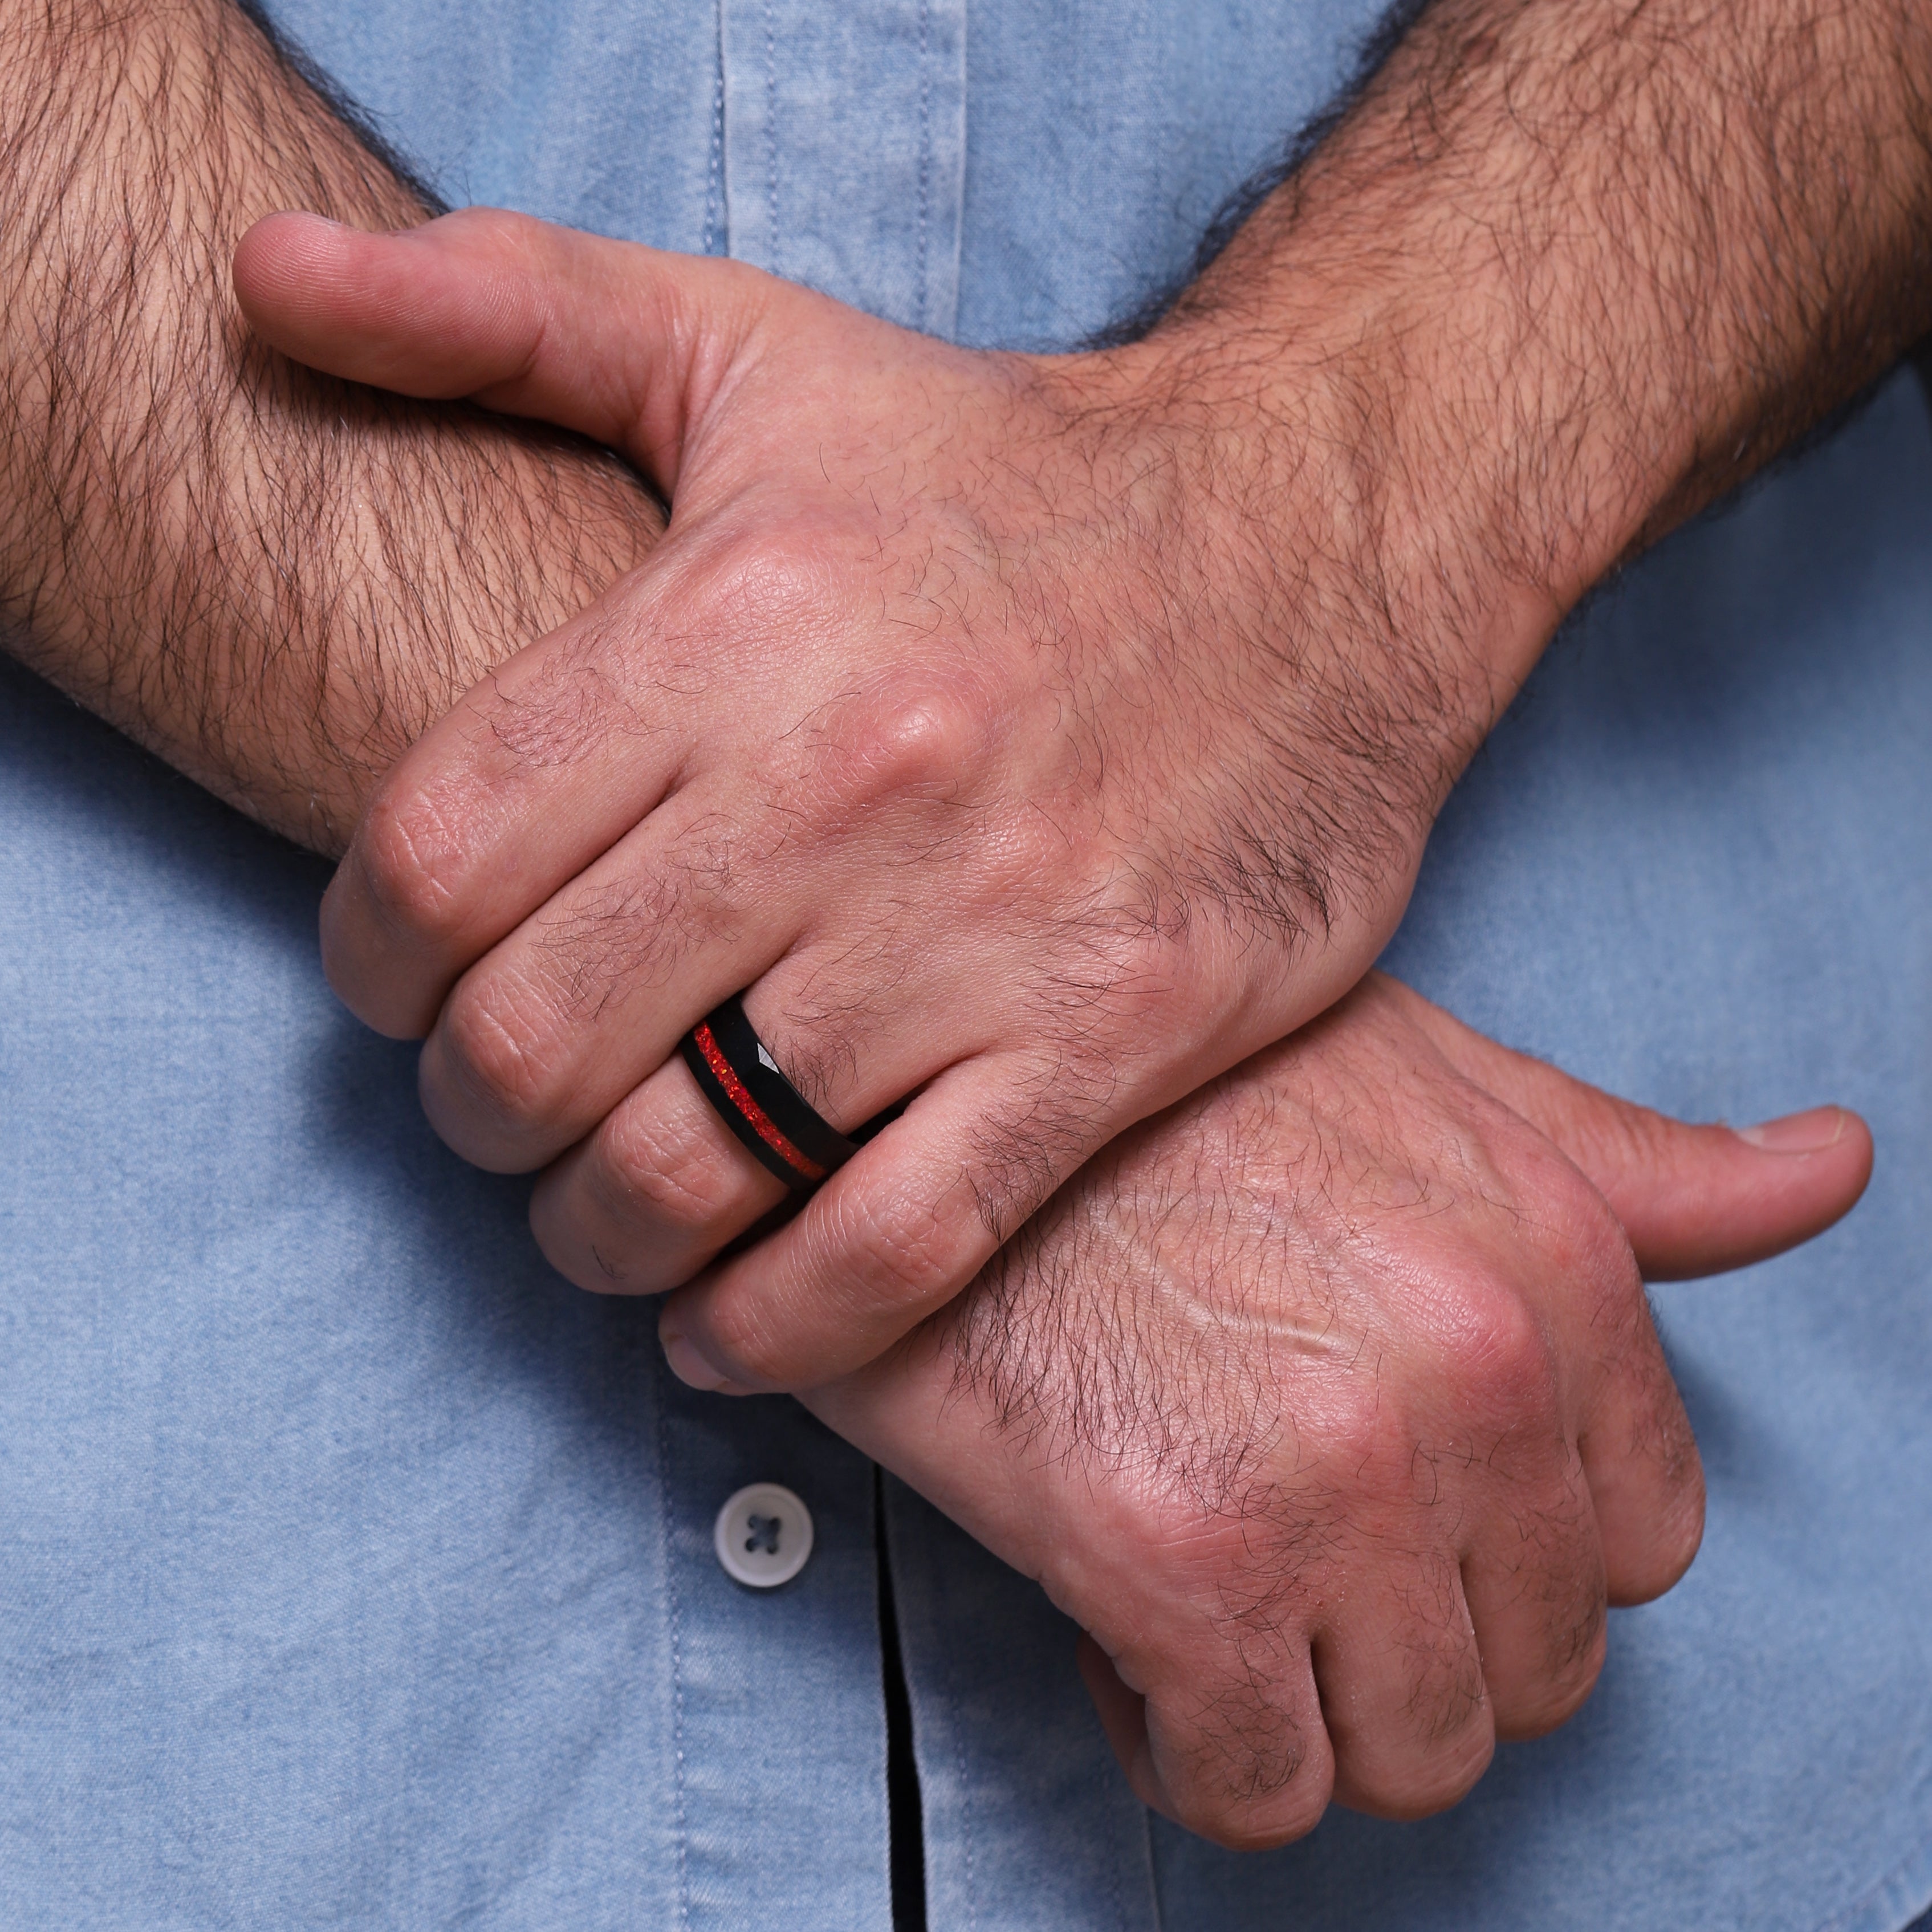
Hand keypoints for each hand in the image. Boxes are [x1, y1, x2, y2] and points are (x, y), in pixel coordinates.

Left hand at [234, 206, 1525, 1387]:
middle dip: (474, 1110)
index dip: (372, 959)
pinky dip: (779, 1328)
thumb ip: (501, 306)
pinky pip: (895, 1249)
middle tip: (500, 1106)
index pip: (437, 857)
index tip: (401, 983)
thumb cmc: (1007, 472)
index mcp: (732, 623)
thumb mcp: (751, 347)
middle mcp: (847, 783)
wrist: (1318, 538)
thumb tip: (268, 266)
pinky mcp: (1108, 1036)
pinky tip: (723, 1325)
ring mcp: (983, 931)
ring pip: (697, 1167)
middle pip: (540, 1038)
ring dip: (600, 1229)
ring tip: (601, 1211)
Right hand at [807, 975, 1870, 1847]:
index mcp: (1549, 1267)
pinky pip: (1258, 1787)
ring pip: (1410, 1751)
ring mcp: (1335, 1475)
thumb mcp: (1424, 1080)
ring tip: (1207, 1592)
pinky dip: (1195, 1748)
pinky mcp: (1184, 1564)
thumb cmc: (1154, 1098)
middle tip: (1282, 1554)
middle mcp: (1470, 1373)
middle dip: (1410, 1638)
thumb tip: (1827, 1168)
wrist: (912, 1114)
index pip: (1638, 1543)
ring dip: (1306, 1705)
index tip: (1395, 1512)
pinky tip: (1126, 1629)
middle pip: (1530, 1668)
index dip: (1509, 1548)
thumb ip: (1628, 1165)